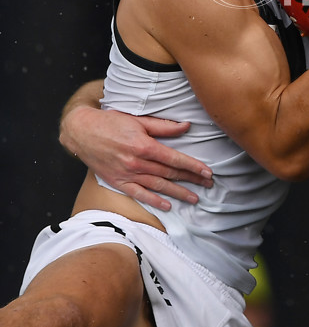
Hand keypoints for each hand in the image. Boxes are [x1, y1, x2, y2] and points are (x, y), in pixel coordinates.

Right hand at [60, 106, 213, 210]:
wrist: (82, 131)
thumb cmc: (111, 122)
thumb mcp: (139, 120)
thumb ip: (164, 126)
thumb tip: (186, 126)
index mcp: (144, 146)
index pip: (174, 158)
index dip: (193, 166)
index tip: (207, 171)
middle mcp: (137, 163)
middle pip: (170, 173)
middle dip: (191, 179)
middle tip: (208, 184)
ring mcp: (127, 174)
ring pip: (158, 186)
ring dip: (178, 193)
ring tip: (194, 198)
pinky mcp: (118, 182)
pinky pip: (138, 194)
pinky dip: (153, 201)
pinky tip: (167, 206)